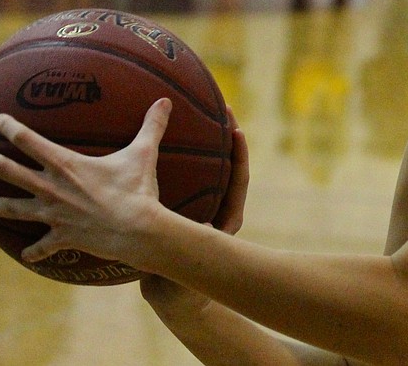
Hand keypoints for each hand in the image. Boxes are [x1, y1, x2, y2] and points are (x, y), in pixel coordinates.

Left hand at [0, 98, 173, 265]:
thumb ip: (152, 126)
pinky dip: (33, 250)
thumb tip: (165, 101)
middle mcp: (51, 189)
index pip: (27, 141)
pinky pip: (41, 246)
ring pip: (11, 208)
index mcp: (65, 165)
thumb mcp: (143, 153)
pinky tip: (26, 253)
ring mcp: (52, 215)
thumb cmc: (137, 190)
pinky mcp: (61, 237)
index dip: (9, 128)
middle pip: (8, 172)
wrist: (136, 231)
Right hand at [140, 117, 248, 318]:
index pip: (238, 182)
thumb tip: (199, 236)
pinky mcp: (194, 211)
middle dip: (225, 135)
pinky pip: (194, 176)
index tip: (237, 130)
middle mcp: (220, 211)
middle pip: (228, 167)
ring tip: (200, 110)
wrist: (177, 301)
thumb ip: (184, 261)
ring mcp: (208, 209)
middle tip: (221, 106)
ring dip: (208, 140)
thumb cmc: (179, 289)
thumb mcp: (178, 275)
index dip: (239, 157)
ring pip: (214, 168)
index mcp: (225, 221)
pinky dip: (185, 156)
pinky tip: (168, 139)